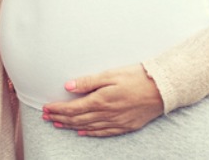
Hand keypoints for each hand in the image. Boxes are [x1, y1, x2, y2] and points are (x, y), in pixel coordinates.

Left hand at [41, 64, 164, 136]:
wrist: (162, 89)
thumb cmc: (137, 77)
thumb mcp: (111, 74)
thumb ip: (88, 81)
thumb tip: (68, 86)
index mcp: (101, 100)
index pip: (73, 108)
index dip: (58, 109)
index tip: (46, 108)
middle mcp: (107, 114)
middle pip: (78, 119)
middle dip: (60, 118)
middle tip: (46, 117)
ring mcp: (116, 122)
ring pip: (88, 127)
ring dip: (71, 126)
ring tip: (58, 125)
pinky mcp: (125, 126)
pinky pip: (103, 132)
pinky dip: (90, 133)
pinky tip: (83, 132)